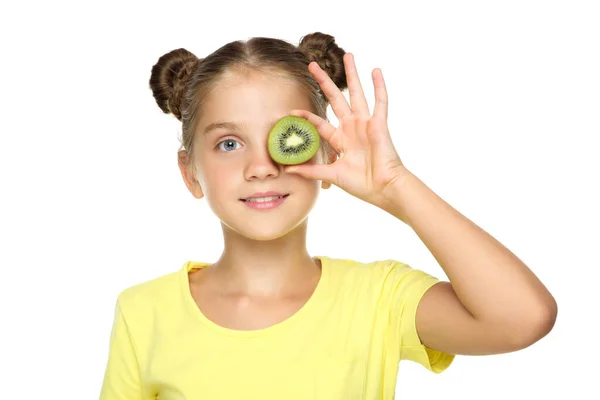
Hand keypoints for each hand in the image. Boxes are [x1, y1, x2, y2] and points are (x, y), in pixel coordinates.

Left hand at [285, 53, 409, 206]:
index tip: (291, 112)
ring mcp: (366, 124)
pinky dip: (379, 87)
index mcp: (340, 140)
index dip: (306, 117)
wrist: (383, 188)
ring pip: (357, 94)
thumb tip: (288, 169)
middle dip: (324, 82)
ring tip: (349, 55)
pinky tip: (375, 70)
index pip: (320, 123)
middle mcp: (352, 128)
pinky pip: (380, 103)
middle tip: (313, 65)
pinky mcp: (379, 125)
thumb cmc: (362, 184)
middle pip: (336, 99)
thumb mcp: (332, 175)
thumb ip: (311, 170)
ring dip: (353, 75)